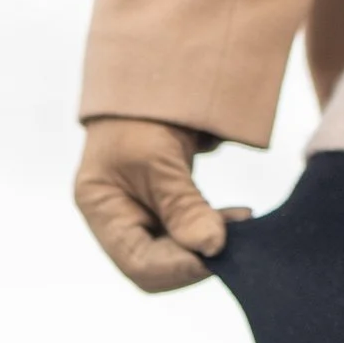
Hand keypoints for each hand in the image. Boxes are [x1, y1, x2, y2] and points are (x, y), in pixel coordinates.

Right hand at [73, 117, 245, 291]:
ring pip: (176, 253)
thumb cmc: (143, 111)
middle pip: (157, 266)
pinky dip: (212, 229)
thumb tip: (212, 248)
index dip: (180, 268)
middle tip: (236, 240)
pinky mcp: (164, 206)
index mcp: (101, 208)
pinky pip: (188, 232)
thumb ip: (183, 205)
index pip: (138, 263)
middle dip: (196, 258)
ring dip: (209, 244)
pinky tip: (238, 217)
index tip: (218, 253)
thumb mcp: (159, 156)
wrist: (154, 75)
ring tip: (242, 224)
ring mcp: (140, 214)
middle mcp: (117, 219)